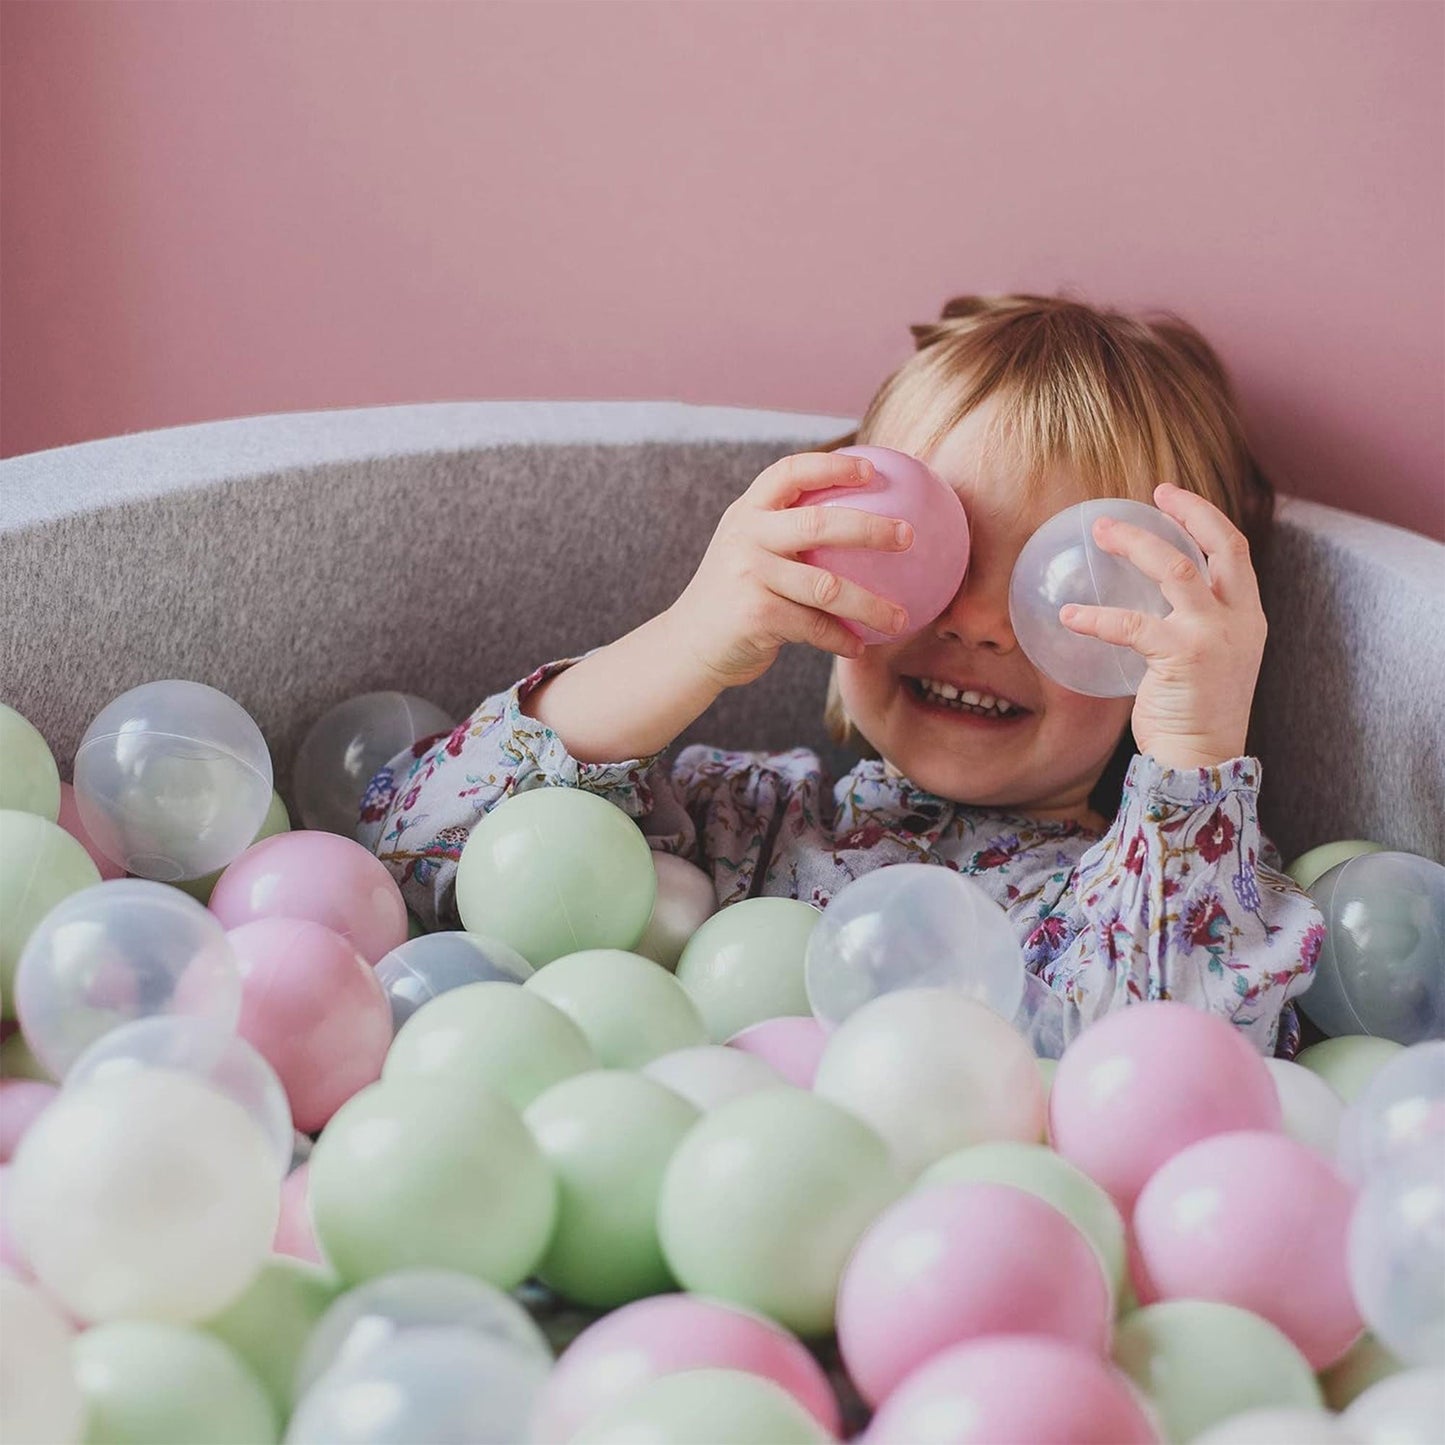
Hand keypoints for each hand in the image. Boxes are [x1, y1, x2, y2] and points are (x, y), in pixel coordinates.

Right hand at [666, 451, 914, 689]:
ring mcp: (748, 575)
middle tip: (908, 536)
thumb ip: (784, 533)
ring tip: (901, 617)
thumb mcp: (747, 552)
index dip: (832, 466)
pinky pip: (814, 626)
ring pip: (827, 587)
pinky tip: (860, 646)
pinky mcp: (755, 615)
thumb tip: (860, 520)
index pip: (789, 473)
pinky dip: (841, 639)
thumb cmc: (734, 598)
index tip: (873, 470)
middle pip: (818, 523)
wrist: (686, 646)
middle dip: (870, 528)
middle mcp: (745, 537)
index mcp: (747, 513)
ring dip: (871, 605)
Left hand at [1058, 483, 1267, 769]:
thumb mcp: (1208, 661)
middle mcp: (1239, 620)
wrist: (1202, 760)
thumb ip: (1190, 627)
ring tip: (1101, 532)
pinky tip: (1069, 615)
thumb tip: (1142, 601)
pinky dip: (1096, 617)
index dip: (1206, 518)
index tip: (1173, 498)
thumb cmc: (1194, 714)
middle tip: (1151, 494)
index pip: (1235, 551)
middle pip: (1220, 545)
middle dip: (1187, 512)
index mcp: (1248, 617)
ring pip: (1175, 569)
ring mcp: (1214, 636)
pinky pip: (1131, 624)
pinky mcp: (1183, 656)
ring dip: (1136, 545)